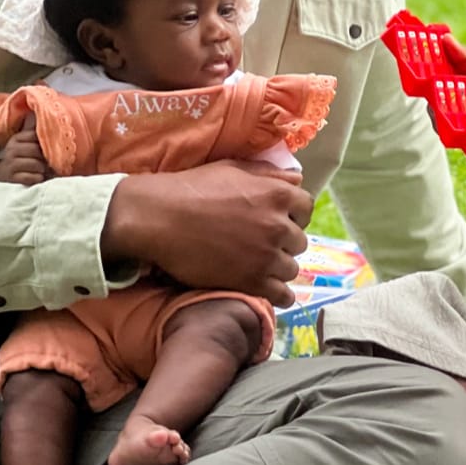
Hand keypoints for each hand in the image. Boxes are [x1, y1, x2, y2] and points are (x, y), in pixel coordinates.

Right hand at [0, 114, 52, 185]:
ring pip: (36, 164)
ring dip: (42, 169)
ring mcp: (12, 164)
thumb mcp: (24, 142)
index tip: (48, 147)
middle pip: (36, 150)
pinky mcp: (13, 178)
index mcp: (17, 139)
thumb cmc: (20, 156)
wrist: (3, 174)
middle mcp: (12, 150)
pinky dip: (38, 178)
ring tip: (42, 169)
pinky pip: (33, 178)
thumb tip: (38, 112)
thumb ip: (32, 129)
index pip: (34, 135)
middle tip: (47, 161)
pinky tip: (38, 177)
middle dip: (45, 157)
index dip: (45, 142)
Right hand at [103, 160, 313, 306]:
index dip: (294, 215)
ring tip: (259, 266)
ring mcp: (266, 256)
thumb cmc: (191, 189)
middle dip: (284, 243)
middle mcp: (278, 225)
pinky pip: (282, 295)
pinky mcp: (252, 282)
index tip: (280, 221)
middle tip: (263, 245)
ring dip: (278, 268)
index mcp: (277, 195)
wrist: (159, 218)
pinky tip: (268, 290)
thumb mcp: (232, 169)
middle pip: (298, 241)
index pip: (306, 208)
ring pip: (290, 268)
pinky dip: (278, 294)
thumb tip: (297, 179)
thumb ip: (268, 174)